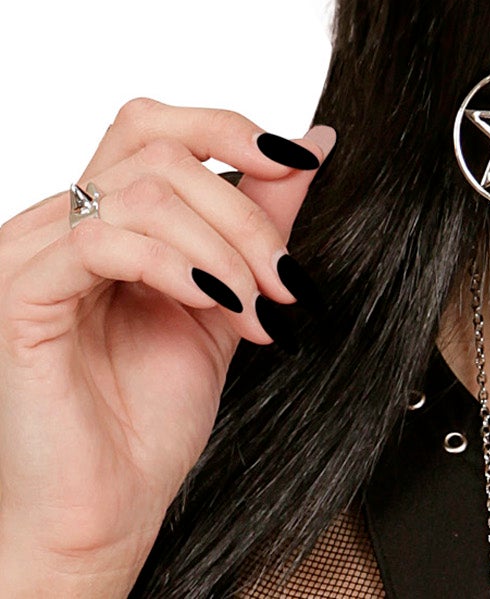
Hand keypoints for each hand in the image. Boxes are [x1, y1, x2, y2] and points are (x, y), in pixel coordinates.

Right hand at [0, 97, 336, 588]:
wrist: (108, 509)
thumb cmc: (149, 415)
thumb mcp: (230, 292)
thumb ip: (263, 214)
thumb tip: (316, 140)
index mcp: (97, 216)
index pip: (154, 125)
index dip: (230, 127)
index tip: (300, 162)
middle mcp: (54, 226)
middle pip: (159, 149)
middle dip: (244, 208)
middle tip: (284, 275)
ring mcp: (29, 257)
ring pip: (142, 191)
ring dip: (223, 244)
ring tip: (256, 304)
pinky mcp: (18, 299)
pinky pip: (100, 242)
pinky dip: (174, 263)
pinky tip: (213, 300)